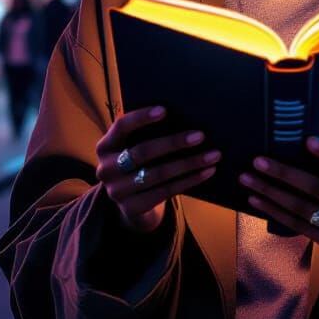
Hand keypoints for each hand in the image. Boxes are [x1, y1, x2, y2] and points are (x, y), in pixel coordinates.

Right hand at [95, 106, 219, 234]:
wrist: (133, 202)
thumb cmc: (141, 163)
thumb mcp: (135, 147)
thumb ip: (147, 134)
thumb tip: (184, 115)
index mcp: (105, 146)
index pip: (121, 126)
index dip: (141, 118)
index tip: (165, 110)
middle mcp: (105, 169)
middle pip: (142, 152)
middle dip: (173, 143)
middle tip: (200, 135)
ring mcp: (116, 192)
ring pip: (157, 174)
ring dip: (188, 163)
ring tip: (212, 155)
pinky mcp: (131, 209)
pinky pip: (165, 192)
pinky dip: (189, 180)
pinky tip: (207, 172)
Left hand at [239, 137, 318, 258]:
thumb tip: (305, 148)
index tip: (307, 140)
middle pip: (317, 191)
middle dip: (284, 174)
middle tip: (258, 161)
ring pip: (302, 210)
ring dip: (271, 194)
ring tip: (248, 180)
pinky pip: (299, 226)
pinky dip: (275, 212)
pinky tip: (257, 201)